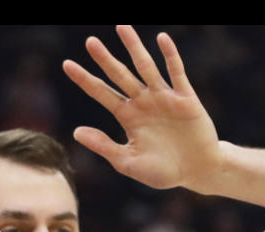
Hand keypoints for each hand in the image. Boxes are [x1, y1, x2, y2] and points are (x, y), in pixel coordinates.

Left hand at [63, 27, 221, 191]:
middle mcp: (143, 102)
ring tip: (121, 26)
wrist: (197, 172)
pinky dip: (169, 56)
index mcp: (129, 117)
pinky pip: (176, 72)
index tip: (66, 65)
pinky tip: (161, 39)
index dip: (85, 80)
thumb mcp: (128, 163)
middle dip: (105, 59)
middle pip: (120, 75)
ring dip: (134, 47)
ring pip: (145, 67)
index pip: (102, 93)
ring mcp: (164, 97)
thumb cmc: (163, 172)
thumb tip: (76, 132)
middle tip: (90, 42)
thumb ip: (104, 146)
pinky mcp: (185, 98)